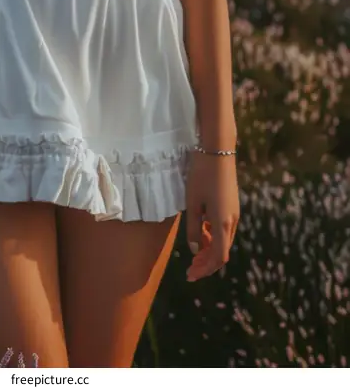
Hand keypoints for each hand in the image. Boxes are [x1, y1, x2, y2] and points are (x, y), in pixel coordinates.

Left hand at [185, 150, 239, 281]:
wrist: (218, 151)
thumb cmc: (201, 175)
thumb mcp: (192, 203)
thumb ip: (194, 229)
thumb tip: (196, 249)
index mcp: (222, 223)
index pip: (218, 257)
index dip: (205, 269)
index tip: (190, 275)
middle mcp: (232, 221)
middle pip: (222, 252)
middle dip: (206, 263)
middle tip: (190, 269)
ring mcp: (234, 213)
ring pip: (224, 240)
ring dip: (210, 249)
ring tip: (194, 252)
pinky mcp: (232, 205)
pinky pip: (224, 229)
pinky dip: (213, 236)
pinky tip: (202, 231)